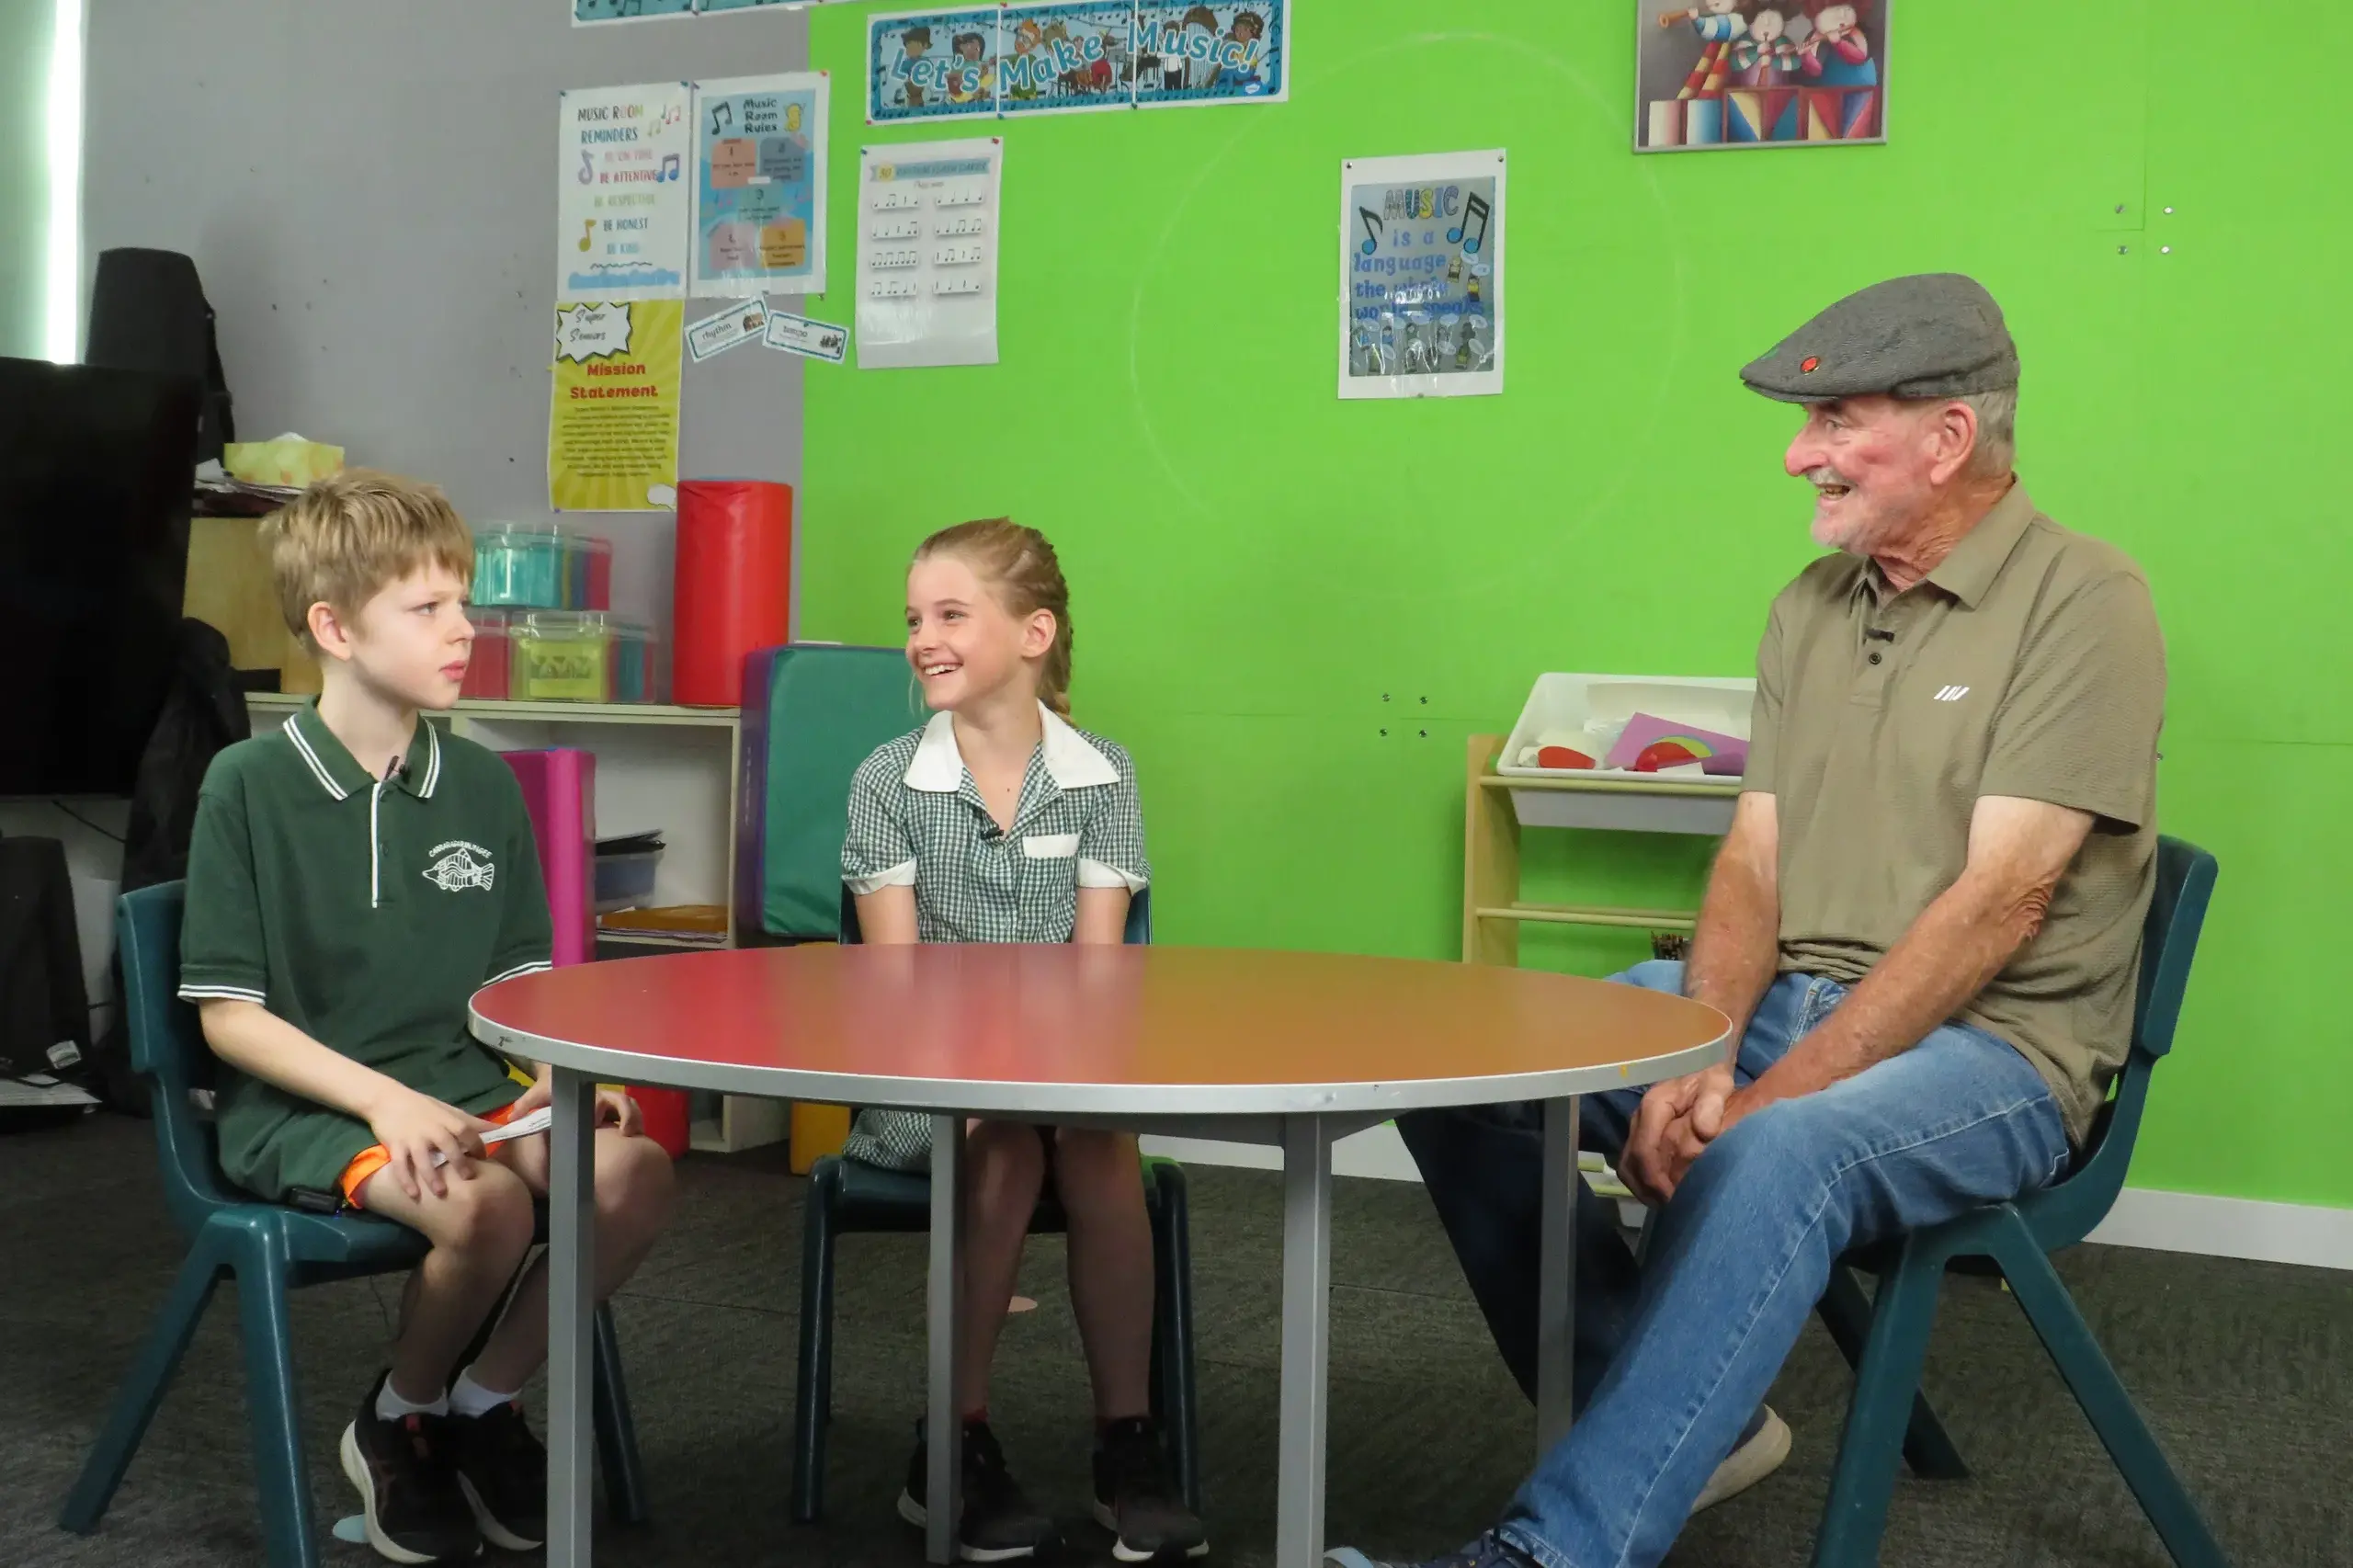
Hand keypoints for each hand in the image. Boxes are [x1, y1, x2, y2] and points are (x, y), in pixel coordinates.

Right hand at [365, 1084, 492, 1200]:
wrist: (387, 1099)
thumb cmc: (422, 1106)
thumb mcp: (448, 1110)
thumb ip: (471, 1121)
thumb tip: (498, 1128)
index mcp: (446, 1119)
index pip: (467, 1131)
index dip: (477, 1144)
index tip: (484, 1159)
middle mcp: (431, 1129)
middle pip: (448, 1145)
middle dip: (459, 1161)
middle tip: (468, 1178)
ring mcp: (412, 1138)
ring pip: (423, 1159)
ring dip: (432, 1176)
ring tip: (441, 1193)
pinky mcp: (395, 1145)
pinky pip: (400, 1165)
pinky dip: (406, 1180)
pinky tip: (413, 1194)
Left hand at [512, 1072, 642, 1134]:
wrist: (559, 1074)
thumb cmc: (550, 1085)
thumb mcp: (537, 1093)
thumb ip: (526, 1104)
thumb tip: (512, 1117)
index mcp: (585, 1094)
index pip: (599, 1099)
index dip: (601, 1108)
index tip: (597, 1121)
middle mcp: (602, 1097)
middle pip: (623, 1102)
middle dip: (628, 1115)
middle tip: (626, 1132)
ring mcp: (611, 1104)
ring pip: (632, 1107)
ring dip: (636, 1120)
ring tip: (634, 1136)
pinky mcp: (615, 1112)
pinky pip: (632, 1114)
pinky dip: (637, 1123)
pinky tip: (635, 1138)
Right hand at [1620, 1063, 1731, 1205]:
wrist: (1702, 1062)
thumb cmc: (1711, 1076)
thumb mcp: (1718, 1083)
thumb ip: (1712, 1103)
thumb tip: (1704, 1131)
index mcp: (1654, 1105)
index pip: (1645, 1150)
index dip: (1656, 1179)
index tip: (1675, 1198)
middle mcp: (1639, 1118)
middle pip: (1631, 1163)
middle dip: (1649, 1190)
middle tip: (1673, 1208)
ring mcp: (1637, 1128)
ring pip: (1627, 1167)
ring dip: (1643, 1189)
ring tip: (1667, 1205)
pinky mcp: (1640, 1135)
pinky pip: (1632, 1165)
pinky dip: (1643, 1183)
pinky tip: (1662, 1193)